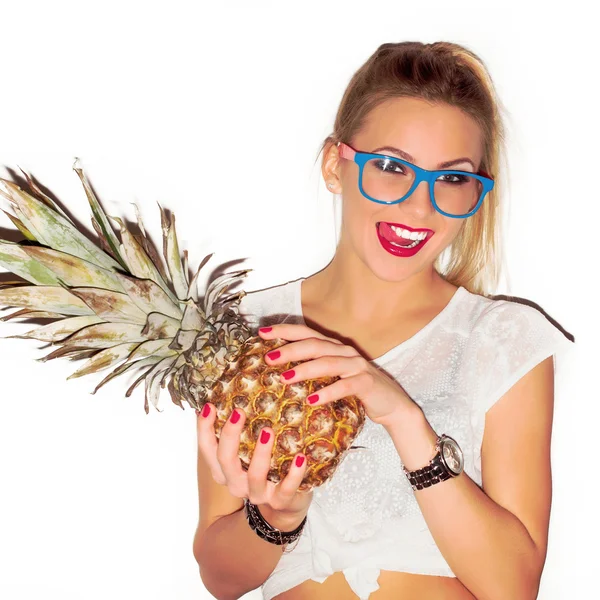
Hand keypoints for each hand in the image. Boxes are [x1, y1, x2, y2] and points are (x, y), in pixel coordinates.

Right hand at [196, 403, 312, 527]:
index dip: (204, 428)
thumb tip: (224, 396)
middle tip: (239, 412)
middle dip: (230, 435)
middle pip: (225, 460)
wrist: (284, 505)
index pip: (207, 448)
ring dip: (261, 453)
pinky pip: (287, 488)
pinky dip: (294, 473)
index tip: (209, 405)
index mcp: (223, 469)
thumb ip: (237, 431)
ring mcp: (257, 493)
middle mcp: (236, 483)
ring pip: (255, 476)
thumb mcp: (245, 452)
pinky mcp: (281, 501)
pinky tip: (300, 456)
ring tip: (268, 431)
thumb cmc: (263, 469)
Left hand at [258, 323, 419, 429]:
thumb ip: (313, 372)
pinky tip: (311, 400)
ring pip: (327, 362)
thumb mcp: (333, 378)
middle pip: (314, 344)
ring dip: (304, 369)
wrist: (392, 405)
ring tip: (284, 378)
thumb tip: (279, 374)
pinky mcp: (367, 383)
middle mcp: (345, 352)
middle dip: (289, 349)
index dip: (284, 330)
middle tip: (269, 357)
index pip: (306, 333)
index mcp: (334, 348)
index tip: (262, 332)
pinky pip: (345, 385)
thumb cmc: (357, 391)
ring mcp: (357, 366)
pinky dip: (327, 392)